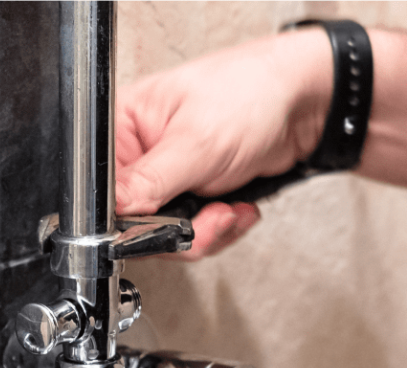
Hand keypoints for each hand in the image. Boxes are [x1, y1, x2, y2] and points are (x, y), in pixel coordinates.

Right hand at [116, 30, 331, 259]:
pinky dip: (217, 230)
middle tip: (209, 218)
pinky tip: (235, 208)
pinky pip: (189, 234)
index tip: (159, 223)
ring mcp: (164, 178)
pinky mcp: (188, 195)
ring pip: (162, 235)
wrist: (304, 103)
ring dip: (204, 232)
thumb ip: (149, 182)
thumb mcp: (195, 142)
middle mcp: (138, 154)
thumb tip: (112, 212)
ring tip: (227, 209)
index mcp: (122, 127)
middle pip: (131, 222)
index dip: (128, 217)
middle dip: (178, 230)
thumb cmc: (251, 93)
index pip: (102, 190)